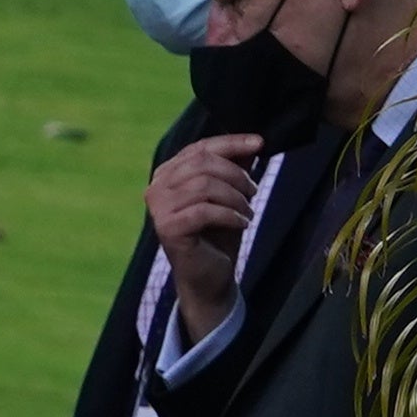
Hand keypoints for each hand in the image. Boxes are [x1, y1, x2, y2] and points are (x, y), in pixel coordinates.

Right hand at [153, 133, 266, 338]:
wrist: (209, 274)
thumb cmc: (217, 232)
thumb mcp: (230, 194)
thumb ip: (234, 168)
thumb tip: (252, 144)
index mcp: (167, 175)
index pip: (199, 148)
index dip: (231, 143)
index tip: (260, 143)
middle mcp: (156, 188)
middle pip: (202, 163)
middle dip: (236, 175)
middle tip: (253, 193)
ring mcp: (158, 209)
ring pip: (204, 186)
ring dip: (235, 198)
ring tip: (247, 211)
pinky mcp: (167, 228)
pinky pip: (205, 210)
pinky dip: (230, 216)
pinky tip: (241, 224)